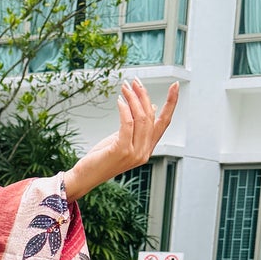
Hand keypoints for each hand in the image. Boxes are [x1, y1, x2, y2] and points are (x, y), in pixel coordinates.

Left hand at [63, 78, 178, 200]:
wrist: (86, 177)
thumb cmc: (102, 158)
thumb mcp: (123, 139)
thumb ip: (137, 127)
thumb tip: (152, 108)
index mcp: (147, 149)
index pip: (164, 122)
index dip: (171, 103)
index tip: (175, 86)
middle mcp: (144, 152)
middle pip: (151, 117)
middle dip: (144, 96)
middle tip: (135, 82)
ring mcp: (135, 153)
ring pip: (141, 118)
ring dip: (133, 99)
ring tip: (125, 87)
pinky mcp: (122, 151)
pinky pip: (128, 124)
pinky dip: (125, 109)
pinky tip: (120, 100)